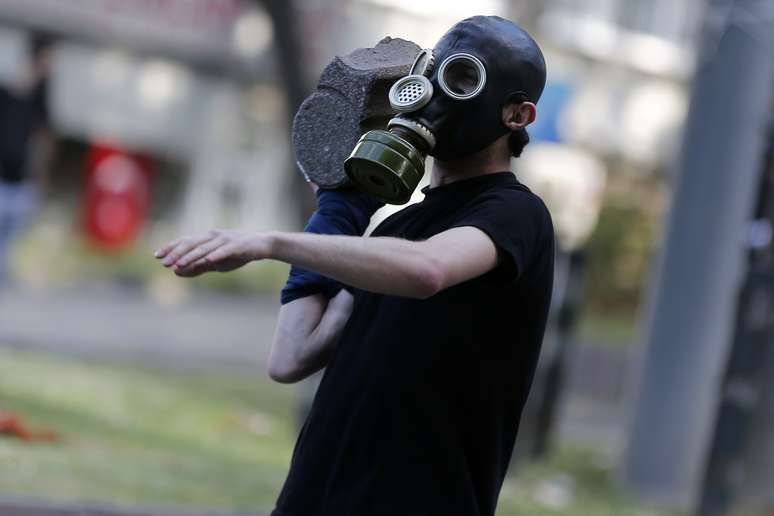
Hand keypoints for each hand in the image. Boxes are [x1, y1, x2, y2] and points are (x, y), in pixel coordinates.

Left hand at [154, 229, 273, 276]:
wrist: (263, 245)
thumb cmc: (238, 253)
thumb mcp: (216, 263)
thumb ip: (198, 267)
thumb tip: (177, 272)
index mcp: (206, 238)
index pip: (184, 241)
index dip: (170, 248)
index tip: (157, 256)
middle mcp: (213, 236)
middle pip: (191, 243)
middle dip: (176, 253)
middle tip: (164, 263)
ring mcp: (225, 239)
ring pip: (204, 248)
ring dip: (191, 256)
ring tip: (179, 264)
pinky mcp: (238, 245)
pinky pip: (224, 250)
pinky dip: (215, 254)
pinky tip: (207, 260)